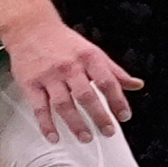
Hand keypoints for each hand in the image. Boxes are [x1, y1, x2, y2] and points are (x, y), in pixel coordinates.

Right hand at [4, 17, 142, 141]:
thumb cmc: (64, 43)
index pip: (108, 82)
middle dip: (99, 116)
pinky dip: (46, 124)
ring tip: (86, 137)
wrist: (31, 29)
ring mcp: (49, 77)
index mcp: (89, 58)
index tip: (124, 116)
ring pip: (64, 104)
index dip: (118, 101)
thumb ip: (115, 72)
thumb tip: (136, 85)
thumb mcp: (94, 52)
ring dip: (75, 124)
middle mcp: (70, 67)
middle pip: (87, 96)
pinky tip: (54, 136)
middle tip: (108, 131)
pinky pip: (40, 108)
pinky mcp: (31, 84)